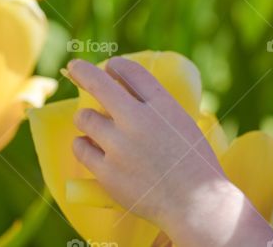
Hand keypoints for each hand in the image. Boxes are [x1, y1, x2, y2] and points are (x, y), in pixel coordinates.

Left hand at [66, 56, 233, 232]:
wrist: (198, 206)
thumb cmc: (196, 165)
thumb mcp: (183, 123)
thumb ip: (157, 107)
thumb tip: (126, 92)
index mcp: (162, 105)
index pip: (131, 71)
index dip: (117, 65)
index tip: (110, 66)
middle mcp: (138, 120)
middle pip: (99, 84)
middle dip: (82, 71)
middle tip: (74, 67)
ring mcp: (120, 146)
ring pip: (84, 118)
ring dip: (86, 118)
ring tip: (92, 125)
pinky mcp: (107, 172)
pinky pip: (81, 148)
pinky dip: (84, 145)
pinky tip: (89, 146)